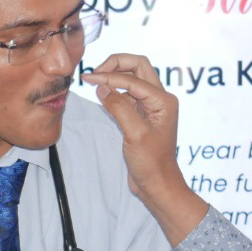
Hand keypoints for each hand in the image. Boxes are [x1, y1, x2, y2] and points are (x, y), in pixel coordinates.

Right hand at [82, 53, 208, 245]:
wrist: (157, 184)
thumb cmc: (151, 163)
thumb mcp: (135, 134)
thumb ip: (119, 107)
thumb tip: (102, 88)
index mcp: (163, 100)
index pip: (134, 78)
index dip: (110, 76)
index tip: (88, 79)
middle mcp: (159, 99)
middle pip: (138, 67)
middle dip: (115, 65)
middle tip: (94, 73)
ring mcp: (150, 107)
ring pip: (132, 79)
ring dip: (114, 77)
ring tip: (93, 82)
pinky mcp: (141, 116)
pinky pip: (127, 95)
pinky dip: (114, 91)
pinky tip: (101, 95)